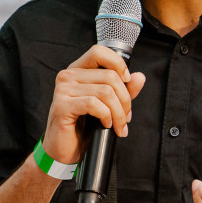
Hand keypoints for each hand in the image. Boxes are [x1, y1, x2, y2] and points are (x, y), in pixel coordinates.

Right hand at [42, 45, 146, 163]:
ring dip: (119, 112)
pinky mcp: (62, 106)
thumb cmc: (83, 127)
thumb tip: (139, 77)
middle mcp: (68, 76)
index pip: (99, 52)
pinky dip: (106, 116)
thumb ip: (123, 90)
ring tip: (119, 125)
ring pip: (105, 92)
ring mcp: (63, 90)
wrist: (65, 150)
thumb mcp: (108, 105)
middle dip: (125, 100)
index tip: (127, 81)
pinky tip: (105, 124)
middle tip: (126, 117)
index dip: (118, 64)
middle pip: (110, 76)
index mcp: (78, 71)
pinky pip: (94, 104)